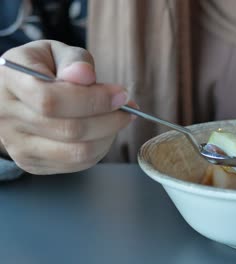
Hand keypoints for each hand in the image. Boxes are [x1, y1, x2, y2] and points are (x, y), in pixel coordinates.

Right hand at [0, 40, 133, 173]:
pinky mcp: (32, 163)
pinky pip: (77, 164)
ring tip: (119, 118)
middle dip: (109, 119)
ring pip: (76, 152)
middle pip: (68, 130)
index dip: (92, 100)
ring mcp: (18, 145)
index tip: (121, 94)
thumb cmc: (42, 69)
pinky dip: (100, 148)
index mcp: (8, 82)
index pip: (50, 100)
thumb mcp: (55, 52)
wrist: (17, 94)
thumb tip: (84, 75)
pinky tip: (104, 131)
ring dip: (108, 135)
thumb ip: (73, 60)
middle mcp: (6, 118)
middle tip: (128, 106)